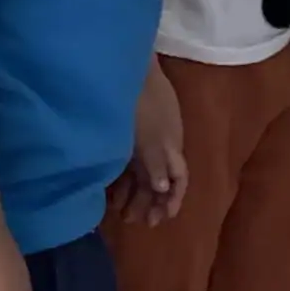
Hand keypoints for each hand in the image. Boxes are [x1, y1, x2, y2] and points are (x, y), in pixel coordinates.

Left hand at [117, 65, 187, 225]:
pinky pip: (130, 164)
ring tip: (121, 212)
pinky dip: (124, 180)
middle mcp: (161, 145)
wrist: (131, 68)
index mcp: (171, 146)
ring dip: (136, 194)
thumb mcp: (151, 136)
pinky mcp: (128, 132)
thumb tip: (164, 187)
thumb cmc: (143, 103)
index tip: (161, 220)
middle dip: (151, 202)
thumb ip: (157, 162)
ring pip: (144, 173)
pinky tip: (111, 191)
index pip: (178, 180)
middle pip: (160, 180)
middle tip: (136, 222)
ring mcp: (144, 138)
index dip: (171, 200)